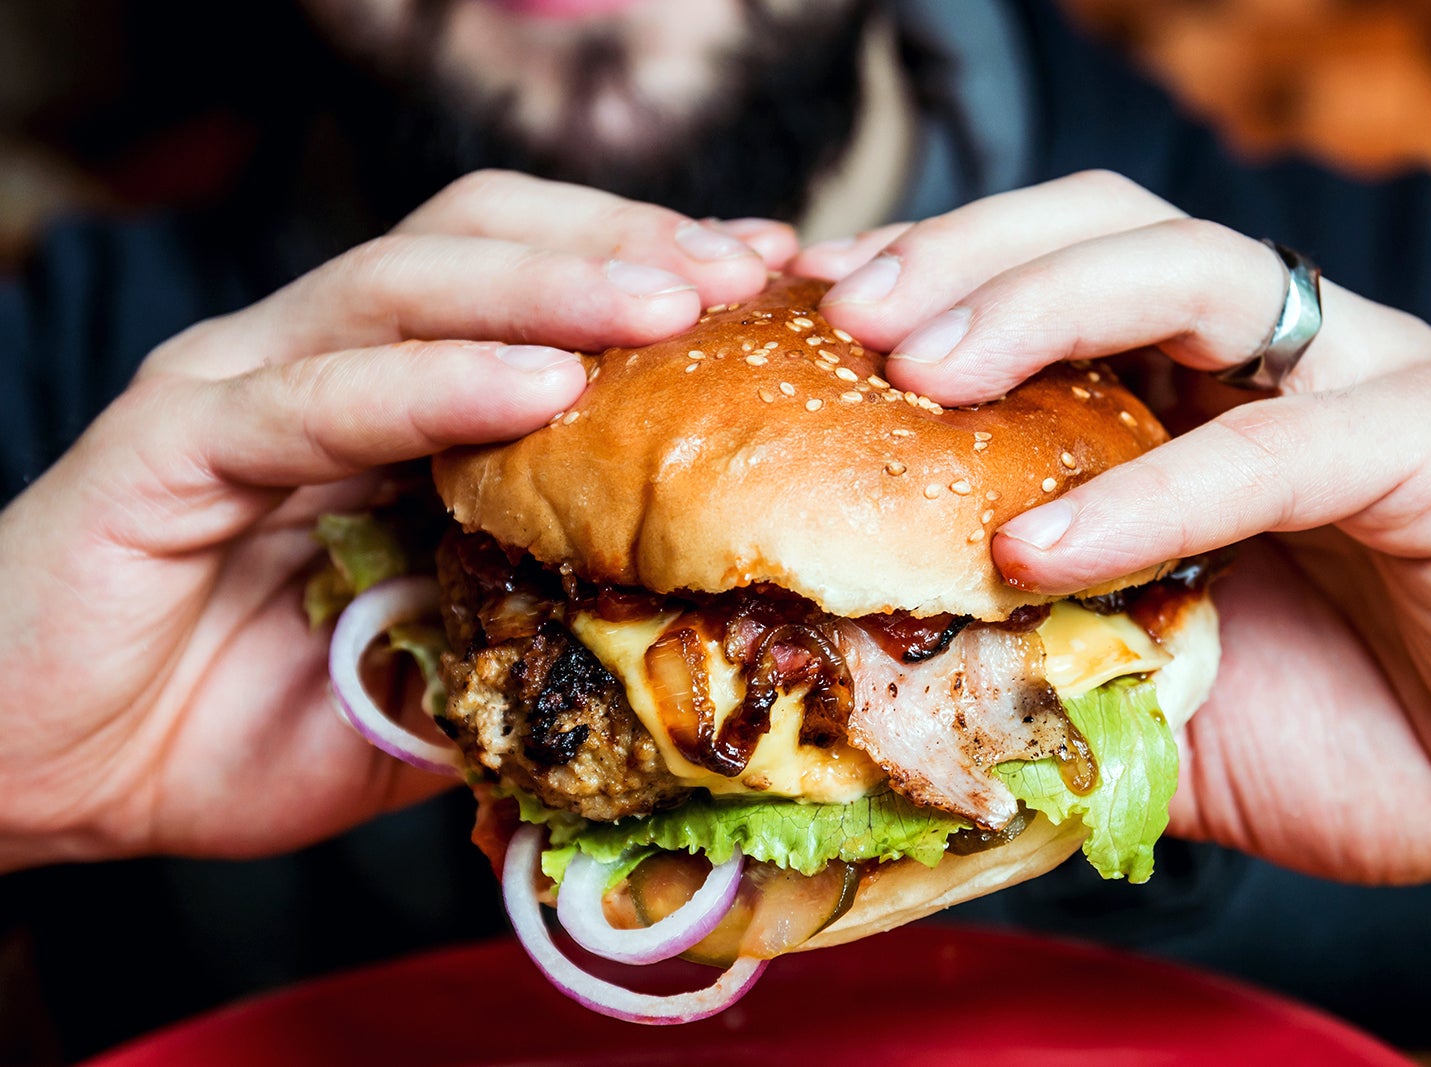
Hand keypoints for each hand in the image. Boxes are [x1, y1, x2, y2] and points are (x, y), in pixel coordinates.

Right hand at [0, 171, 795, 871]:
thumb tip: (673, 641)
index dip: (649, 275)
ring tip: (674, 303)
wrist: (47, 776)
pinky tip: (539, 387)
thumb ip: (522, 642)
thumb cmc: (232, 727)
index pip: (530, 291)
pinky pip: (320, 393)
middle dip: (624, 246)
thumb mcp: (428, 689)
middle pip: (482, 238)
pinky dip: (434, 382)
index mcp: (387, 406)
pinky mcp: (174, 439)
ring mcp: (242, 386)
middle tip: (746, 274)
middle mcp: (318, 364)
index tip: (774, 293)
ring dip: (552, 286)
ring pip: (409, 284)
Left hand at [795, 171, 1430, 895]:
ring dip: (1038, 306)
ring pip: (1190, 271)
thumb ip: (1037, 666)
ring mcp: (1360, 378)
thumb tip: (877, 688)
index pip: (1044, 277)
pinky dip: (1150, 490)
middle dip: (961, 256)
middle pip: (1102, 225)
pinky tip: (1041, 543)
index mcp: (1198, 386)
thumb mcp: (1145, 695)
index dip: (924, 279)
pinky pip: (1276, 445)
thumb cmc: (1348, 733)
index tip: (807, 314)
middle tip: (847, 317)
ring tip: (921, 375)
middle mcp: (1275, 355)